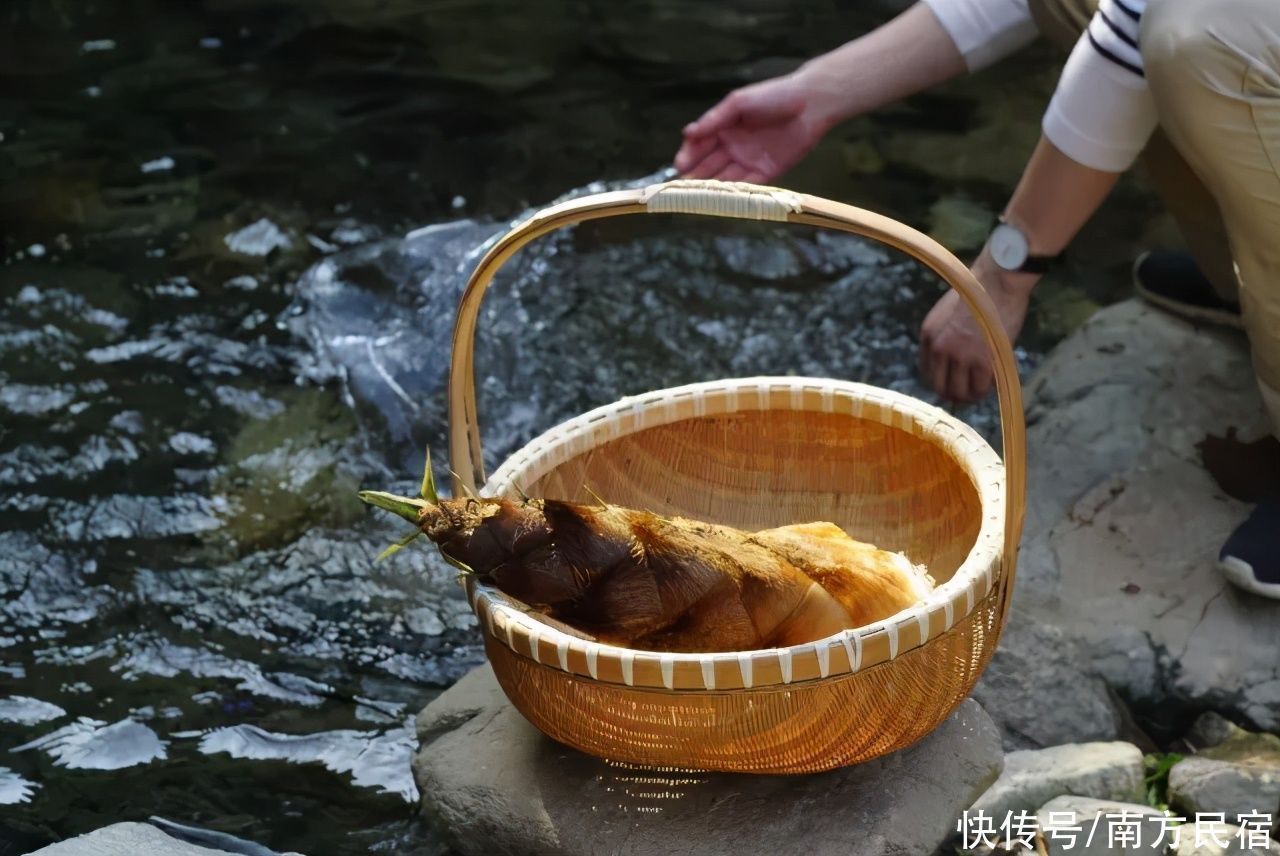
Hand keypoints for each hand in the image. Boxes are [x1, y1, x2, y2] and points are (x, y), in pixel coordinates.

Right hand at [673, 70, 838, 183]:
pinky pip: (747, 187)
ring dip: (711, 188)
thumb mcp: (738, 103)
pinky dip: (735, 194)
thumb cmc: (773, 96)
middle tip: (682, 186)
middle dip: (695, 176)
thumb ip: (714, 119)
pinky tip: (722, 199)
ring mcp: (748, 161)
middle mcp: (733, 147)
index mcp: (724, 128)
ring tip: (698, 196)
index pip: (700, 145)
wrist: (810, 104)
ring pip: (724, 178)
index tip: (679, 165)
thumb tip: (688, 132)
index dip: (688, 155)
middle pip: (708, 165)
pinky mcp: (766, 173)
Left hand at [919, 248, 1034, 402]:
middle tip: (966, 395)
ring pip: (959, 392)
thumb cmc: (979, 293)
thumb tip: (950, 361)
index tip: (951, 384)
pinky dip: (985, 391)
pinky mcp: (982, 360)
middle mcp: (939, 348)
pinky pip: (980, 388)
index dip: (940, 382)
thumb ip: (944, 336)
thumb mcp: (947, 314)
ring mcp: (960, 355)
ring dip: (969, 396)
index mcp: (928, 335)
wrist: (997, 280)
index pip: (927, 373)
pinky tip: (990, 385)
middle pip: (940, 387)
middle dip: (953, 394)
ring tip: (978, 393)